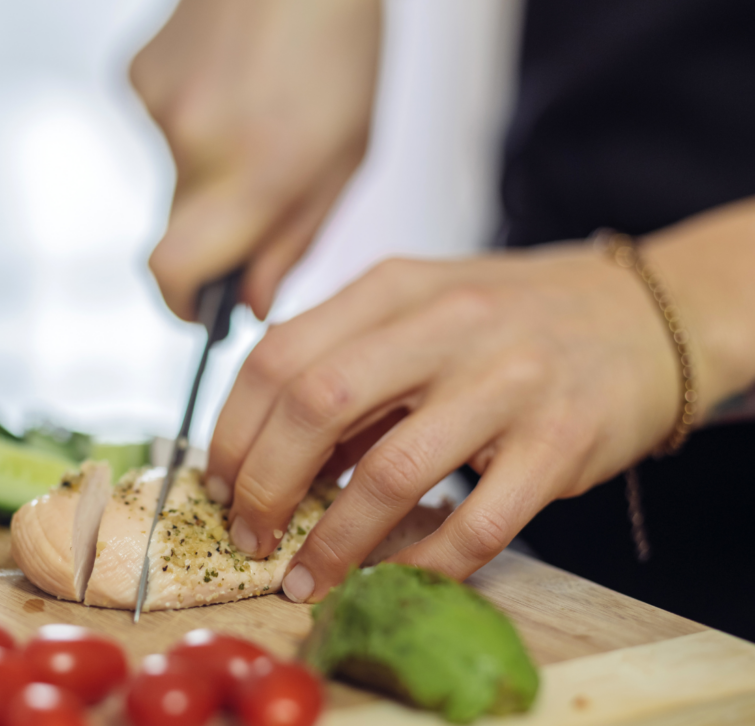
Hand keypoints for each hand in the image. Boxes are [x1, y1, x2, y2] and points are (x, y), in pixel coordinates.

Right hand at [130, 0, 399, 319]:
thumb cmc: (344, 48)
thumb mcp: (345, 155)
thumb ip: (292, 240)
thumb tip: (245, 304)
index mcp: (261, 167)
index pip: (177, 273)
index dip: (185, 305)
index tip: (204, 311)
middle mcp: (196, 138)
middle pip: (176, 230)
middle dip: (212, 232)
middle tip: (260, 187)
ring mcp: (157, 100)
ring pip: (173, 176)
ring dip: (209, 166)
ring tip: (257, 106)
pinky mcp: (136, 69)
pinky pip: (162, 128)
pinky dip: (193, 120)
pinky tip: (230, 75)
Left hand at [205, 246, 682, 599]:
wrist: (643, 312)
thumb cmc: (511, 315)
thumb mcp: (421, 307)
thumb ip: (350, 363)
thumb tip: (274, 452)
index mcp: (395, 285)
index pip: (278, 353)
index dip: (233, 427)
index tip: (220, 480)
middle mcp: (445, 324)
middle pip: (314, 402)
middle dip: (263, 482)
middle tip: (248, 533)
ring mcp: (506, 382)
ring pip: (389, 472)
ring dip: (332, 541)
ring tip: (303, 577)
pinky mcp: (561, 443)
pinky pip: (477, 523)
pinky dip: (421, 561)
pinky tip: (394, 576)